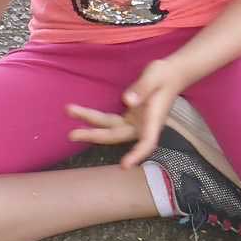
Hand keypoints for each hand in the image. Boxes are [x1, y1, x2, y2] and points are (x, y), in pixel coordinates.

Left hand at [67, 56, 187, 166]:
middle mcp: (143, 125)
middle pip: (117, 135)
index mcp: (153, 119)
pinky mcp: (130, 117)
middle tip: (72, 134)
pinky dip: (95, 118)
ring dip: (90, 122)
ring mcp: (135, 122)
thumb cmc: (165, 75)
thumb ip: (142, 88)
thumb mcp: (154, 76)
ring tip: (70, 111)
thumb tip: (127, 101)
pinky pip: (110, 121)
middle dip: (94, 135)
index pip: (147, 142)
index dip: (137, 154)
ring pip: (110, 128)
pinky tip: (81, 114)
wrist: (171, 74)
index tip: (125, 166)